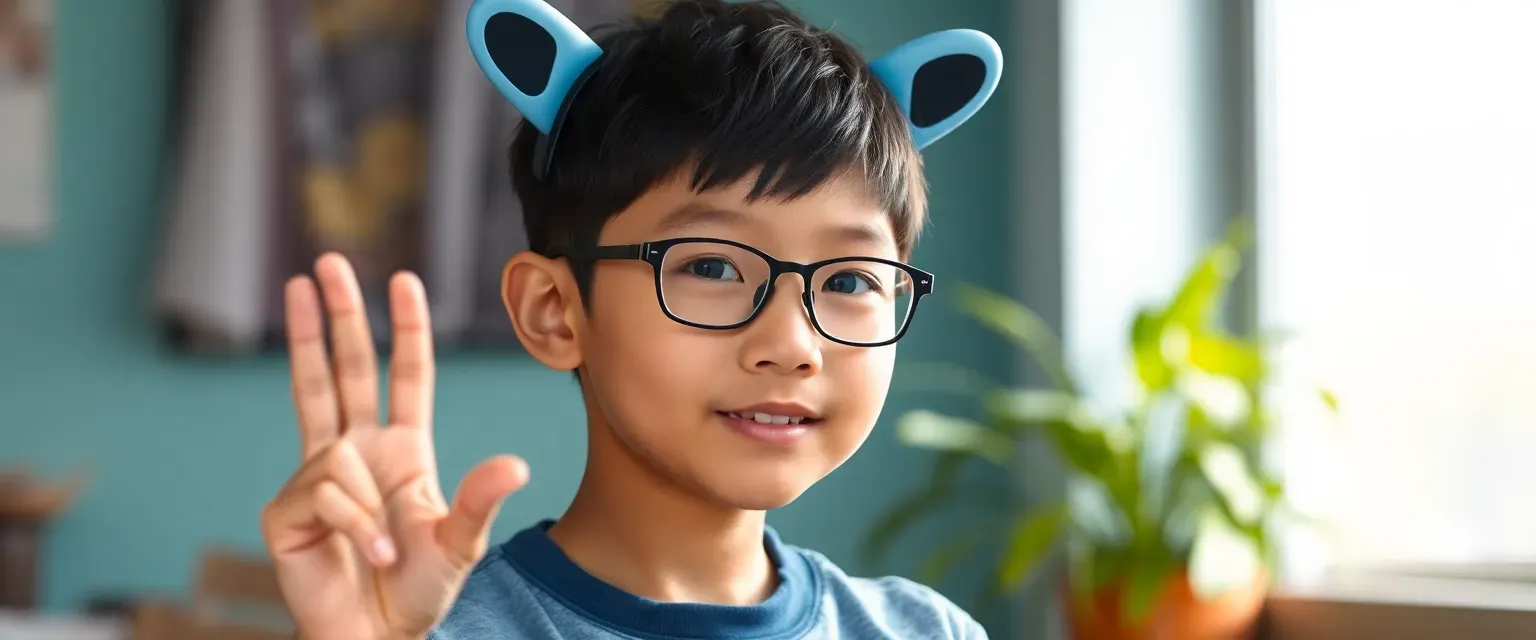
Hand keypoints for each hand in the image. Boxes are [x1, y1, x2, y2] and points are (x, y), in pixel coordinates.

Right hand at [261, 254, 527, 639]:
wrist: (376, 639)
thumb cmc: (416, 594)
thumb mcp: (460, 544)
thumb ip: (480, 502)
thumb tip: (516, 464)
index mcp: (403, 451)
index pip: (406, 377)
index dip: (405, 329)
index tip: (402, 279)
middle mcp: (357, 452)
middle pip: (345, 368)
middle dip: (336, 314)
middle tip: (324, 262)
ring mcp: (316, 475)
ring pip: (325, 420)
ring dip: (366, 501)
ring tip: (385, 551)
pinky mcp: (287, 508)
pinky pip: (325, 487)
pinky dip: (355, 525)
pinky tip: (366, 553)